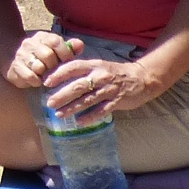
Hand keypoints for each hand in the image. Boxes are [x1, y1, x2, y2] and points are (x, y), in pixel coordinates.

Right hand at [2, 31, 81, 90]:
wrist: (14, 58)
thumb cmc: (42, 56)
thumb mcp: (55, 50)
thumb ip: (69, 48)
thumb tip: (80, 45)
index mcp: (42, 37)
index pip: (56, 42)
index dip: (65, 54)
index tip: (67, 63)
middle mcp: (30, 43)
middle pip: (48, 55)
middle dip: (54, 67)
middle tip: (55, 72)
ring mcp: (21, 55)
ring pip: (38, 67)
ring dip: (45, 75)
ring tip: (46, 77)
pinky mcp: (15, 67)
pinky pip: (30, 76)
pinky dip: (36, 81)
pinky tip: (37, 81)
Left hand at [41, 54, 161, 124]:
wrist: (142, 78)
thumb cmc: (115, 73)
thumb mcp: (99, 66)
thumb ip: (83, 71)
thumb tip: (59, 77)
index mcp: (95, 65)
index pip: (73, 67)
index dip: (59, 74)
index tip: (46, 82)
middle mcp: (101, 76)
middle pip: (78, 86)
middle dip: (62, 95)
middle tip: (49, 103)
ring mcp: (109, 89)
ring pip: (87, 100)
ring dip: (72, 108)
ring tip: (59, 114)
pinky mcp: (117, 101)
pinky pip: (101, 111)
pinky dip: (90, 117)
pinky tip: (79, 122)